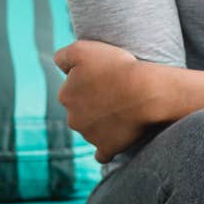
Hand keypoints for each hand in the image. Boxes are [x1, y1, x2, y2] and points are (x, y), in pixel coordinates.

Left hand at [54, 39, 169, 162]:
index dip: (87, 81)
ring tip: (122, 109)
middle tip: (113, 93)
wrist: (145, 92)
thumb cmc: (116, 68)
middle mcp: (73, 119)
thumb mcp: (82, 49)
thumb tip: (58, 65)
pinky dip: (107, 148)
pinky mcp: (107, 147)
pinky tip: (112, 142)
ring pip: (91, 129)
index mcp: (65, 96)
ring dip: (101, 122)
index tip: (103, 77)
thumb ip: (63, 56)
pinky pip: (102, 154)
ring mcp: (90, 136)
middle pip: (79, 110)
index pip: (71, 89)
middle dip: (91, 104)